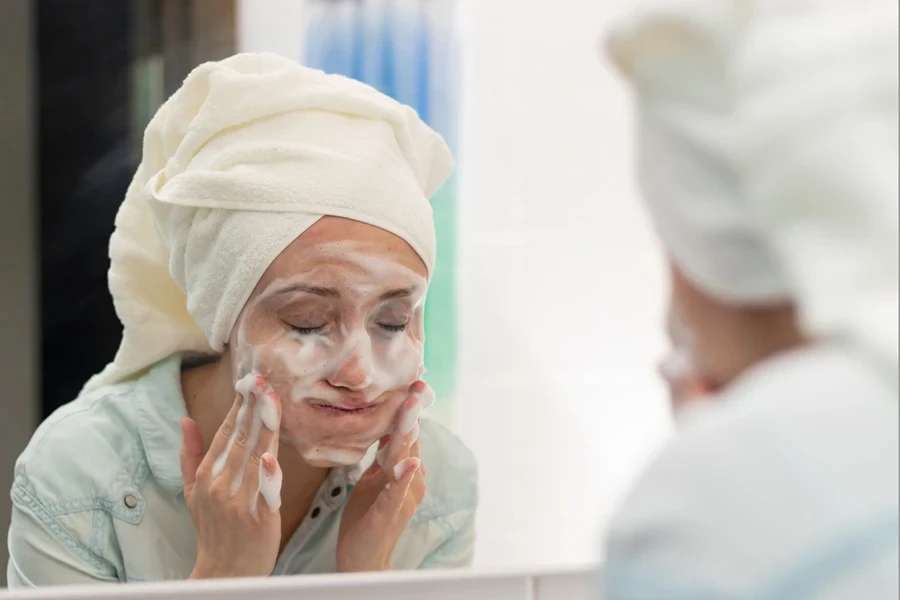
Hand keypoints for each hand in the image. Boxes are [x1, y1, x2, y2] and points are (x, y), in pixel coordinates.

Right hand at [180, 375, 282, 578]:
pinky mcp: (258, 519)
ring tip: (273, 402)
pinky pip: (264, 493)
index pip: (224, 434)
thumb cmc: (212, 528)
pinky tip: (271, 457)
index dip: (238, 408)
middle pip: (240, 440)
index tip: (250, 383)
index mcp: (205, 477)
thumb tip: (184, 420)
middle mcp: (218, 487)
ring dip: (265, 428)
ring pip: (254, 459)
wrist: (225, 571)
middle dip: (253, 409)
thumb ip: (190, 455)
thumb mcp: (192, 491)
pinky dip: (267, 475)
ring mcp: (237, 503)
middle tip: (264, 382)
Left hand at [336, 382, 428, 571]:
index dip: (409, 406)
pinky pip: (398, 491)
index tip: (412, 379)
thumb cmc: (366, 517)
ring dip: (408, 432)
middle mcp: (412, 480)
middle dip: (412, 410)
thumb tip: (383, 424)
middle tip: (417, 383)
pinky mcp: (391, 513)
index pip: (408, 431)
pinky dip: (404, 476)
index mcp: (405, 469)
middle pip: (411, 438)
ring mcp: (404, 496)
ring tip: (411, 407)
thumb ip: (382, 454)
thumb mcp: (373, 478)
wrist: (363, 559)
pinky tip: (410, 462)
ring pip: (407, 458)